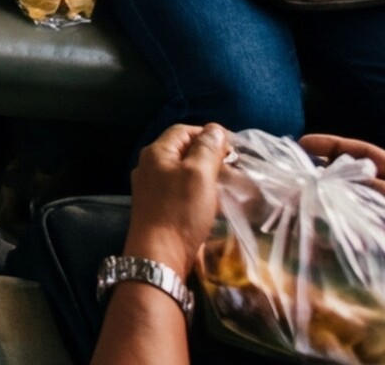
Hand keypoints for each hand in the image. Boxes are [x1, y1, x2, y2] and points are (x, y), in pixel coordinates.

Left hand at [126, 123, 230, 272]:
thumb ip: (207, 148)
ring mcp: (152, 188)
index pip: (184, 131)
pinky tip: (214, 202)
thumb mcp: (199, 174)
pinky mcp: (158, 207)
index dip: (209, 134)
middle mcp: (150, 166)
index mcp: (156, 152)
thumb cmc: (180, 211)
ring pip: (184, 172)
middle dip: (210, 156)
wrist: (159, 254)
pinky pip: (181, 191)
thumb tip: (214, 129)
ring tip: (229, 185)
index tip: (233, 148)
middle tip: (234, 168)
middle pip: (183, 151)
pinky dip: (199, 192)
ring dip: (207, 175)